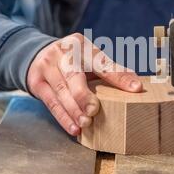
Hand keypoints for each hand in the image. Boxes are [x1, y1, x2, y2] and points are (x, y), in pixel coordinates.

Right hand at [27, 33, 142, 135]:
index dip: (119, 76)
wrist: (36, 54)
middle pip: (74, 75)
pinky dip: (63, 117)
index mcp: (81, 45)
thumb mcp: (89, 58)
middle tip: (94, 110)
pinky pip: (51, 102)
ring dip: (73, 110)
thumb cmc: (72, 60)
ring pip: (61, 90)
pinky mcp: (37, 82)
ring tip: (85, 123)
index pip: (102, 62)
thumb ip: (109, 70)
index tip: (135, 89)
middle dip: (84, 94)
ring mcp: (47, 66)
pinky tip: (73, 128)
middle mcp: (63, 53)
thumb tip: (136, 85)